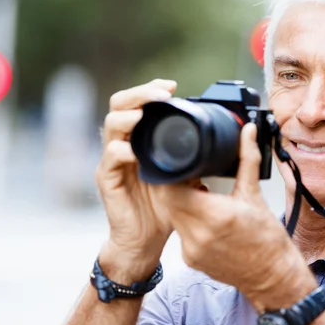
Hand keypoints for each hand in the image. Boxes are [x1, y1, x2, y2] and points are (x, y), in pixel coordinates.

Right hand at [96, 79, 177, 281]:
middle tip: (162, 94)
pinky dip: (121, 151)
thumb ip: (191, 158)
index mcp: (139, 138)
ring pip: (110, 125)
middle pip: (119, 105)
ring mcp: (112, 160)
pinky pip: (109, 158)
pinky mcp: (106, 179)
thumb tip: (217, 144)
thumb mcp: (182, 176)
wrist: (146, 239)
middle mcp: (123, 143)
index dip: (150, 89)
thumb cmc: (162, 206)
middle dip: (140, 94)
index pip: (137, 103)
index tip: (172, 85)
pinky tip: (134, 152)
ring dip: (128, 116)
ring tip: (144, 115)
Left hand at [156, 123, 316, 311]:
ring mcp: (191, 250)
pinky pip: (179, 232)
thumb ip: (247, 159)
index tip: (184, 165)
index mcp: (214, 215)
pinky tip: (203, 216)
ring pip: (172, 216)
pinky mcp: (189, 259)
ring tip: (199, 194)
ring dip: (180, 202)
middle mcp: (198, 234)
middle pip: (167, 201)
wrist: (272, 276)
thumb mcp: (255, 195)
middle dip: (175, 185)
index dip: (172, 173)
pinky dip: (187, 220)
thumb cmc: (267, 240)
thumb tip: (248, 132)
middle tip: (190, 176)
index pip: (171, 188)